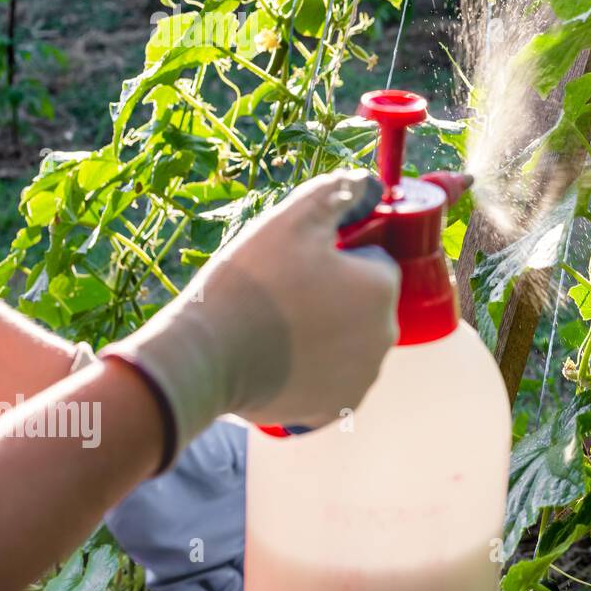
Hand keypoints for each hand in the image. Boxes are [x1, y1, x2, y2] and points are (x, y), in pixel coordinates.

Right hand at [104, 170, 399, 459]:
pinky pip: (332, 377)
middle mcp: (385, 336)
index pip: (373, 263)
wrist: (205, 357)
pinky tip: (278, 359)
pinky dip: (312, 368)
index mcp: (382, 288)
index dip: (338, 258)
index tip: (301, 264)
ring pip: (349, 340)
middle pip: (364, 304)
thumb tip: (369, 184)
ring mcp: (363, 376)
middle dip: (335, 295)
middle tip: (284, 294)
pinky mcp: (337, 407)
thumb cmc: (251, 284)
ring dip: (325, 331)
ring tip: (277, 326)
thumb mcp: (294, 218)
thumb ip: (340, 192)